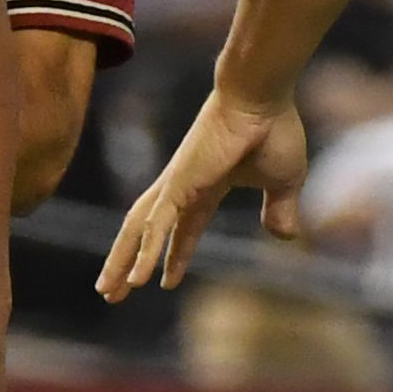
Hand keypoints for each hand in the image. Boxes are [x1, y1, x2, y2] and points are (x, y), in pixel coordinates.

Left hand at [97, 91, 311, 298]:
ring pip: (139, 231)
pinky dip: (144, 252)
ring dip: (122, 262)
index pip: (183, 227)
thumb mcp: (284, 183)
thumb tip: (284, 236)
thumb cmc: (274, 131)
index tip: (165, 281)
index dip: (172, 254)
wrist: (262, 98)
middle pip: (146, 231)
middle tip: (111, 293)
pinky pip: (156, 226)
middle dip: (128, 262)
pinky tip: (136, 279)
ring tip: (108, 293)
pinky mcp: (178, 184)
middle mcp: (182, 186)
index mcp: (206, 186)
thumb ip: (279, 210)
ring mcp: (176, 185)